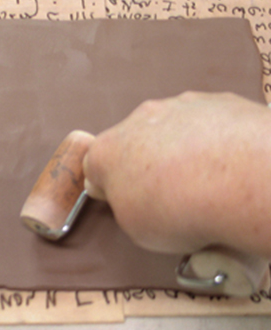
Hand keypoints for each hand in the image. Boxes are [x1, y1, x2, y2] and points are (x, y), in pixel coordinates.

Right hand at [83, 92, 270, 257]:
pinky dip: (214, 139)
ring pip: (172, 128)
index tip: (127, 200)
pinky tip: (230, 164)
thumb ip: (127, 207)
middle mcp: (137, 119)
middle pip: (134, 142)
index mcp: (107, 151)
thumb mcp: (136, 228)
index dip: (109, 185)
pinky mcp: (214, 101)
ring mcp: (176, 106)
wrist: (235, 178)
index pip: (95, 165)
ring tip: (207, 182)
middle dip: (147, 163)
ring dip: (182, 149)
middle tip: (171, 195)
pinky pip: (208, 121)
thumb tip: (136, 200)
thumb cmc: (180, 207)